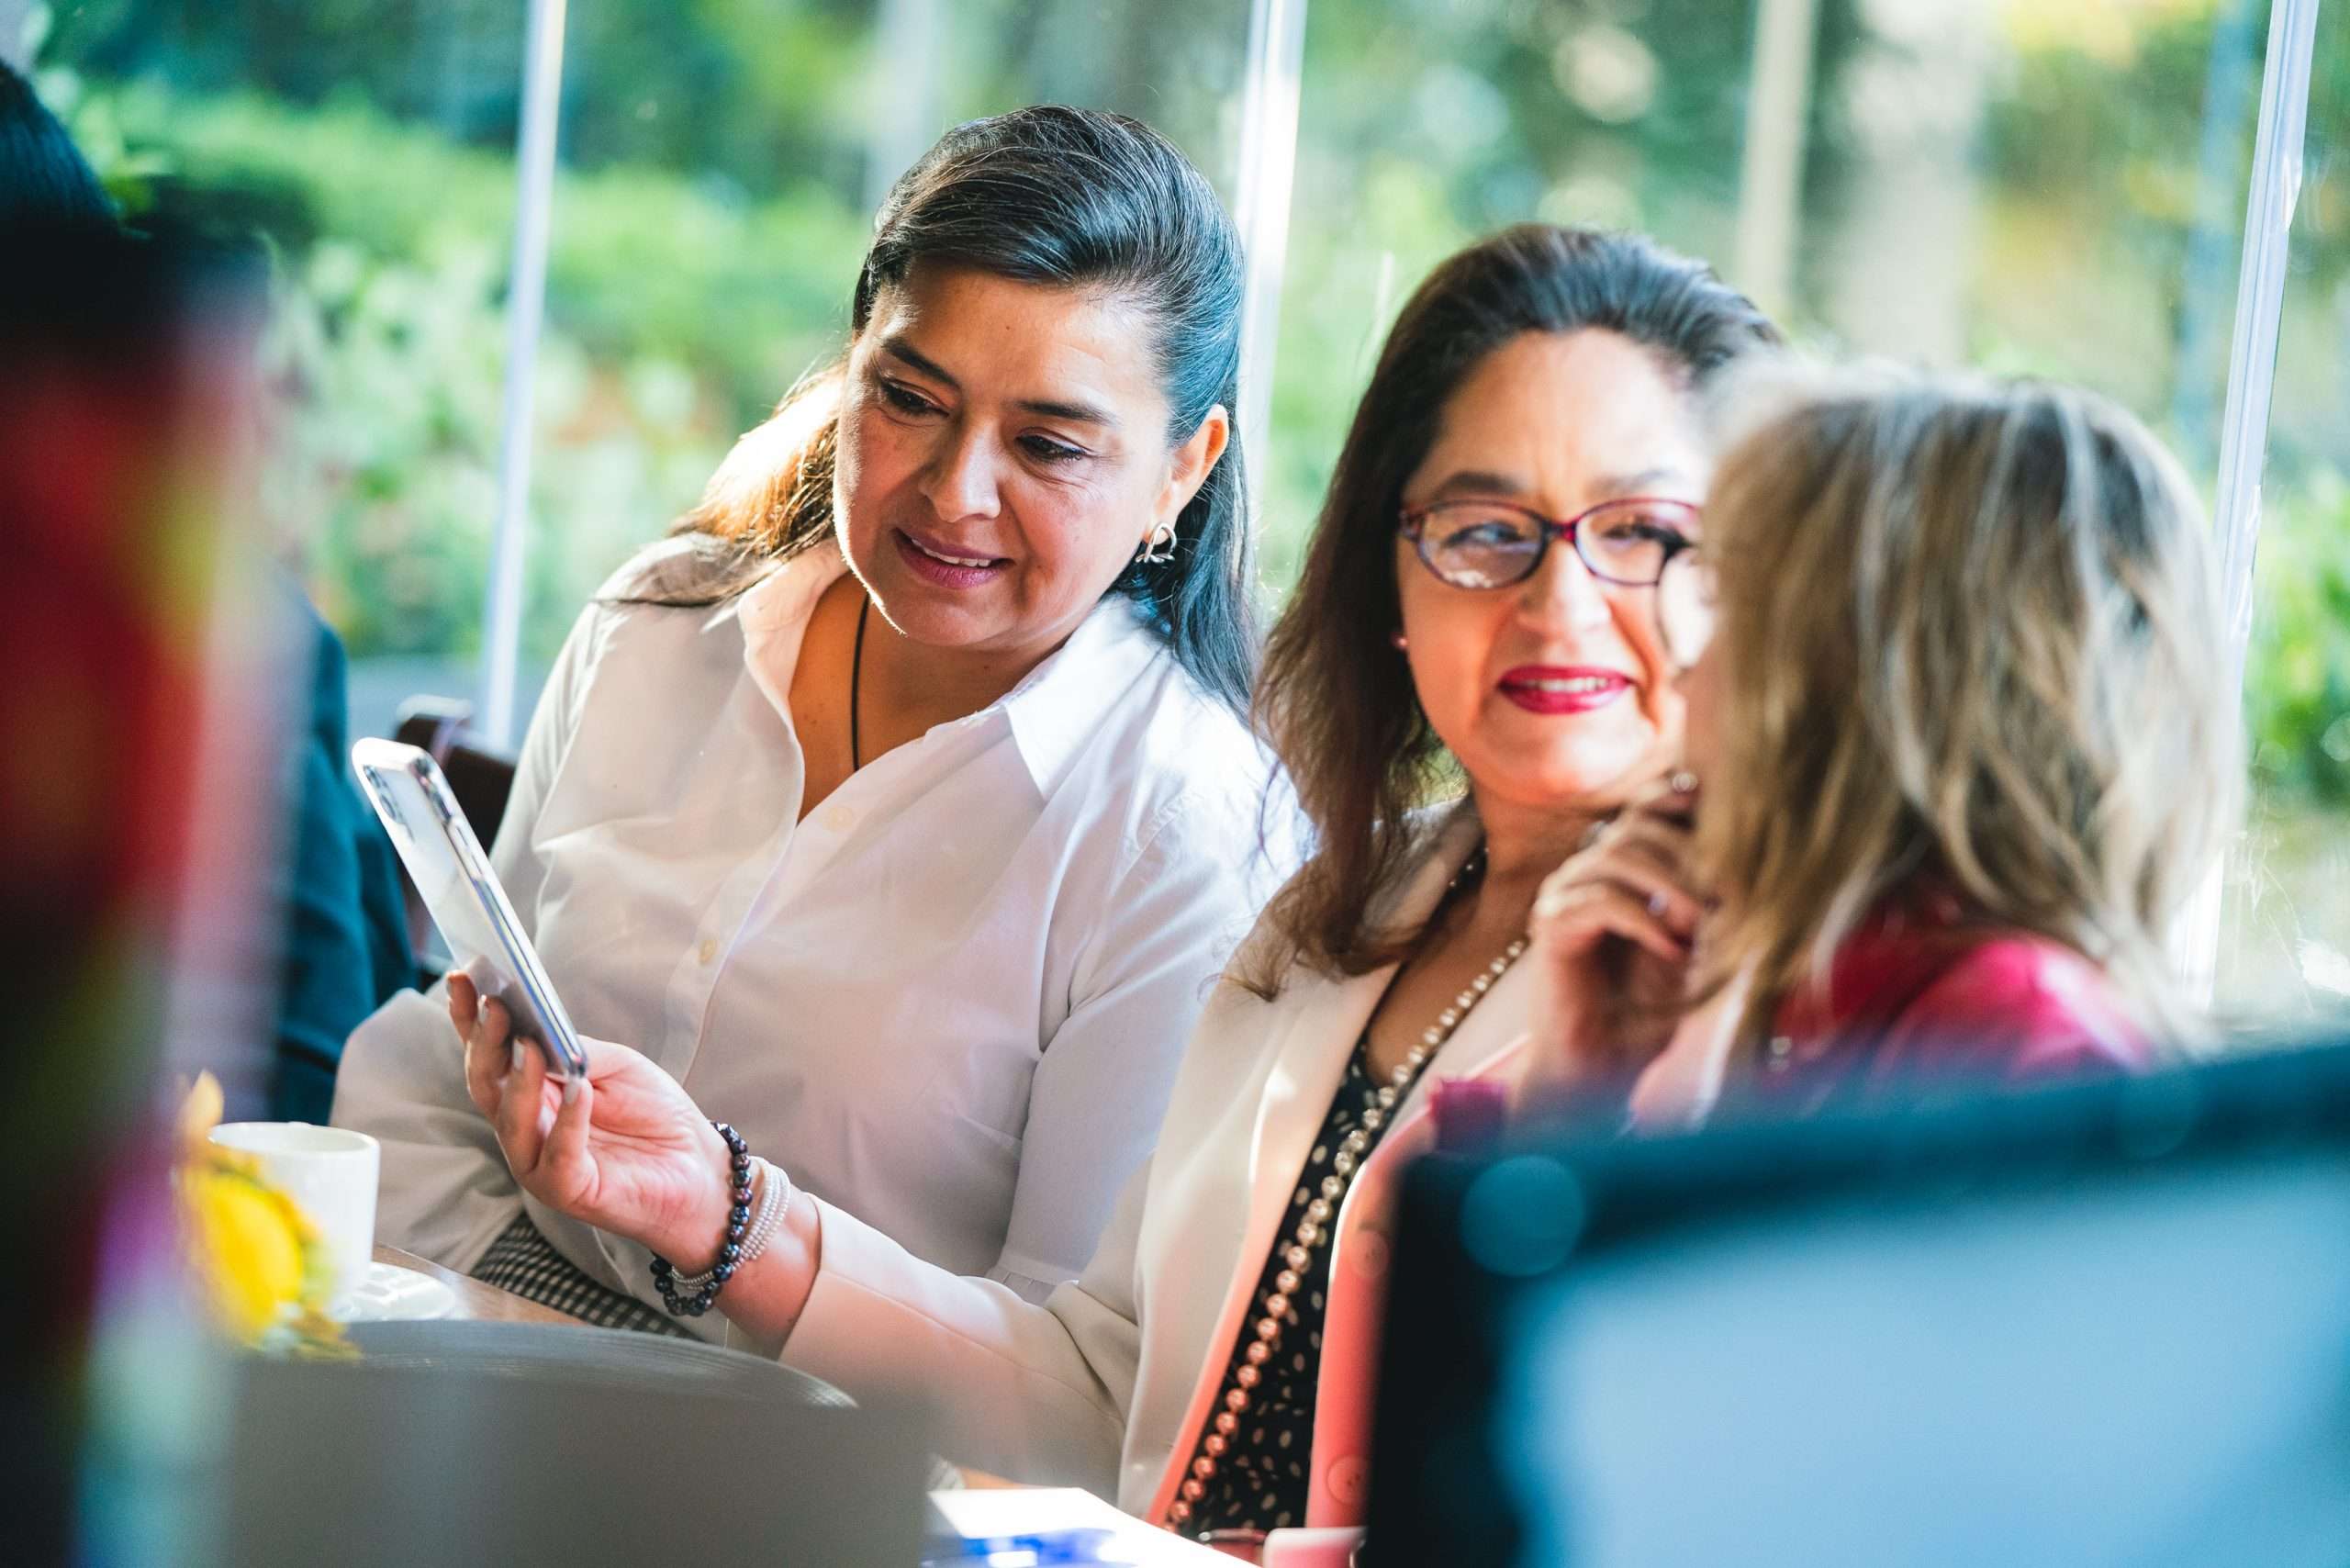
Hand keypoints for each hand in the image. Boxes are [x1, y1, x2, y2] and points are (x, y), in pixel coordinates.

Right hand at [449, 974, 734, 1270]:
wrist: (698, 1168)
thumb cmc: (653, 1114)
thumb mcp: (616, 1066)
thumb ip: (576, 1050)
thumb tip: (539, 1029)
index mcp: (530, 1094)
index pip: (488, 1054)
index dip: (468, 1019)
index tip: (461, 978)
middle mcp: (525, 1129)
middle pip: (487, 1085)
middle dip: (485, 1043)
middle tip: (493, 1005)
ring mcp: (541, 1163)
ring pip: (512, 1122)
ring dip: (519, 1081)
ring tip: (527, 1045)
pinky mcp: (571, 1190)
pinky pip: (559, 1156)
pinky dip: (567, 1122)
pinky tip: (577, 1091)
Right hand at [1523, 775, 1710, 1101]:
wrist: (1601, 1067)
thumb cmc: (1649, 1013)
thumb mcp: (1695, 953)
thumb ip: (1713, 910)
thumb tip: (1749, 866)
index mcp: (1620, 869)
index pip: (1645, 810)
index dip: (1677, 799)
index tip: (1723, 809)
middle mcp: (1588, 873)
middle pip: (1637, 826)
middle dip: (1689, 854)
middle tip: (1729, 893)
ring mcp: (1566, 895)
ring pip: (1618, 855)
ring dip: (1670, 885)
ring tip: (1701, 923)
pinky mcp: (1552, 926)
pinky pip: (1601, 900)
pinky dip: (1645, 920)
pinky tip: (1671, 949)